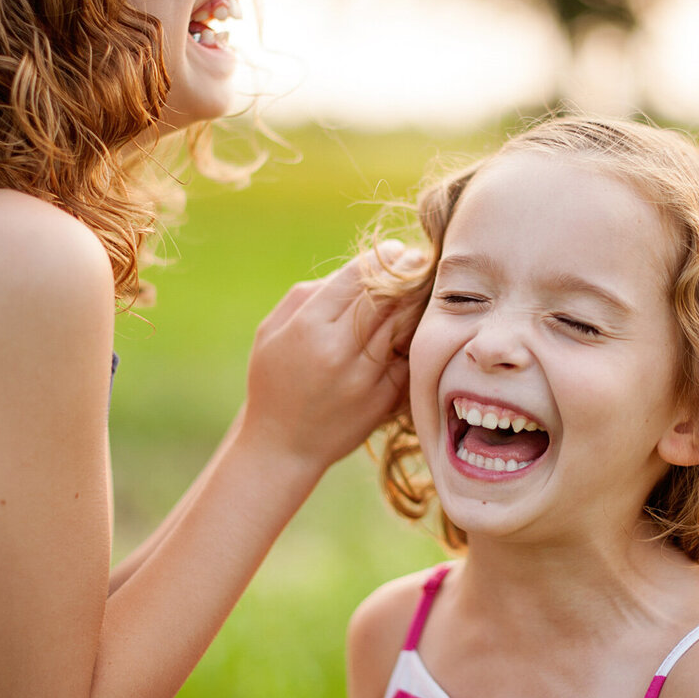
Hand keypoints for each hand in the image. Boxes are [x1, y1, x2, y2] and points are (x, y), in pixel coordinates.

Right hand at [242, 243, 416, 467]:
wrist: (282, 446)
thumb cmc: (273, 381)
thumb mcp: (272, 331)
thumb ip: (307, 295)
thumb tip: (351, 272)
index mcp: (308, 328)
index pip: (356, 278)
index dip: (382, 259)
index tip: (396, 251)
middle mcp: (338, 351)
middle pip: (386, 298)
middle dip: (408, 274)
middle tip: (421, 261)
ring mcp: (363, 377)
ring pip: (402, 325)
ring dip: (418, 302)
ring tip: (426, 286)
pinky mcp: (382, 399)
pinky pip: (407, 356)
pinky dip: (414, 337)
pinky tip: (419, 324)